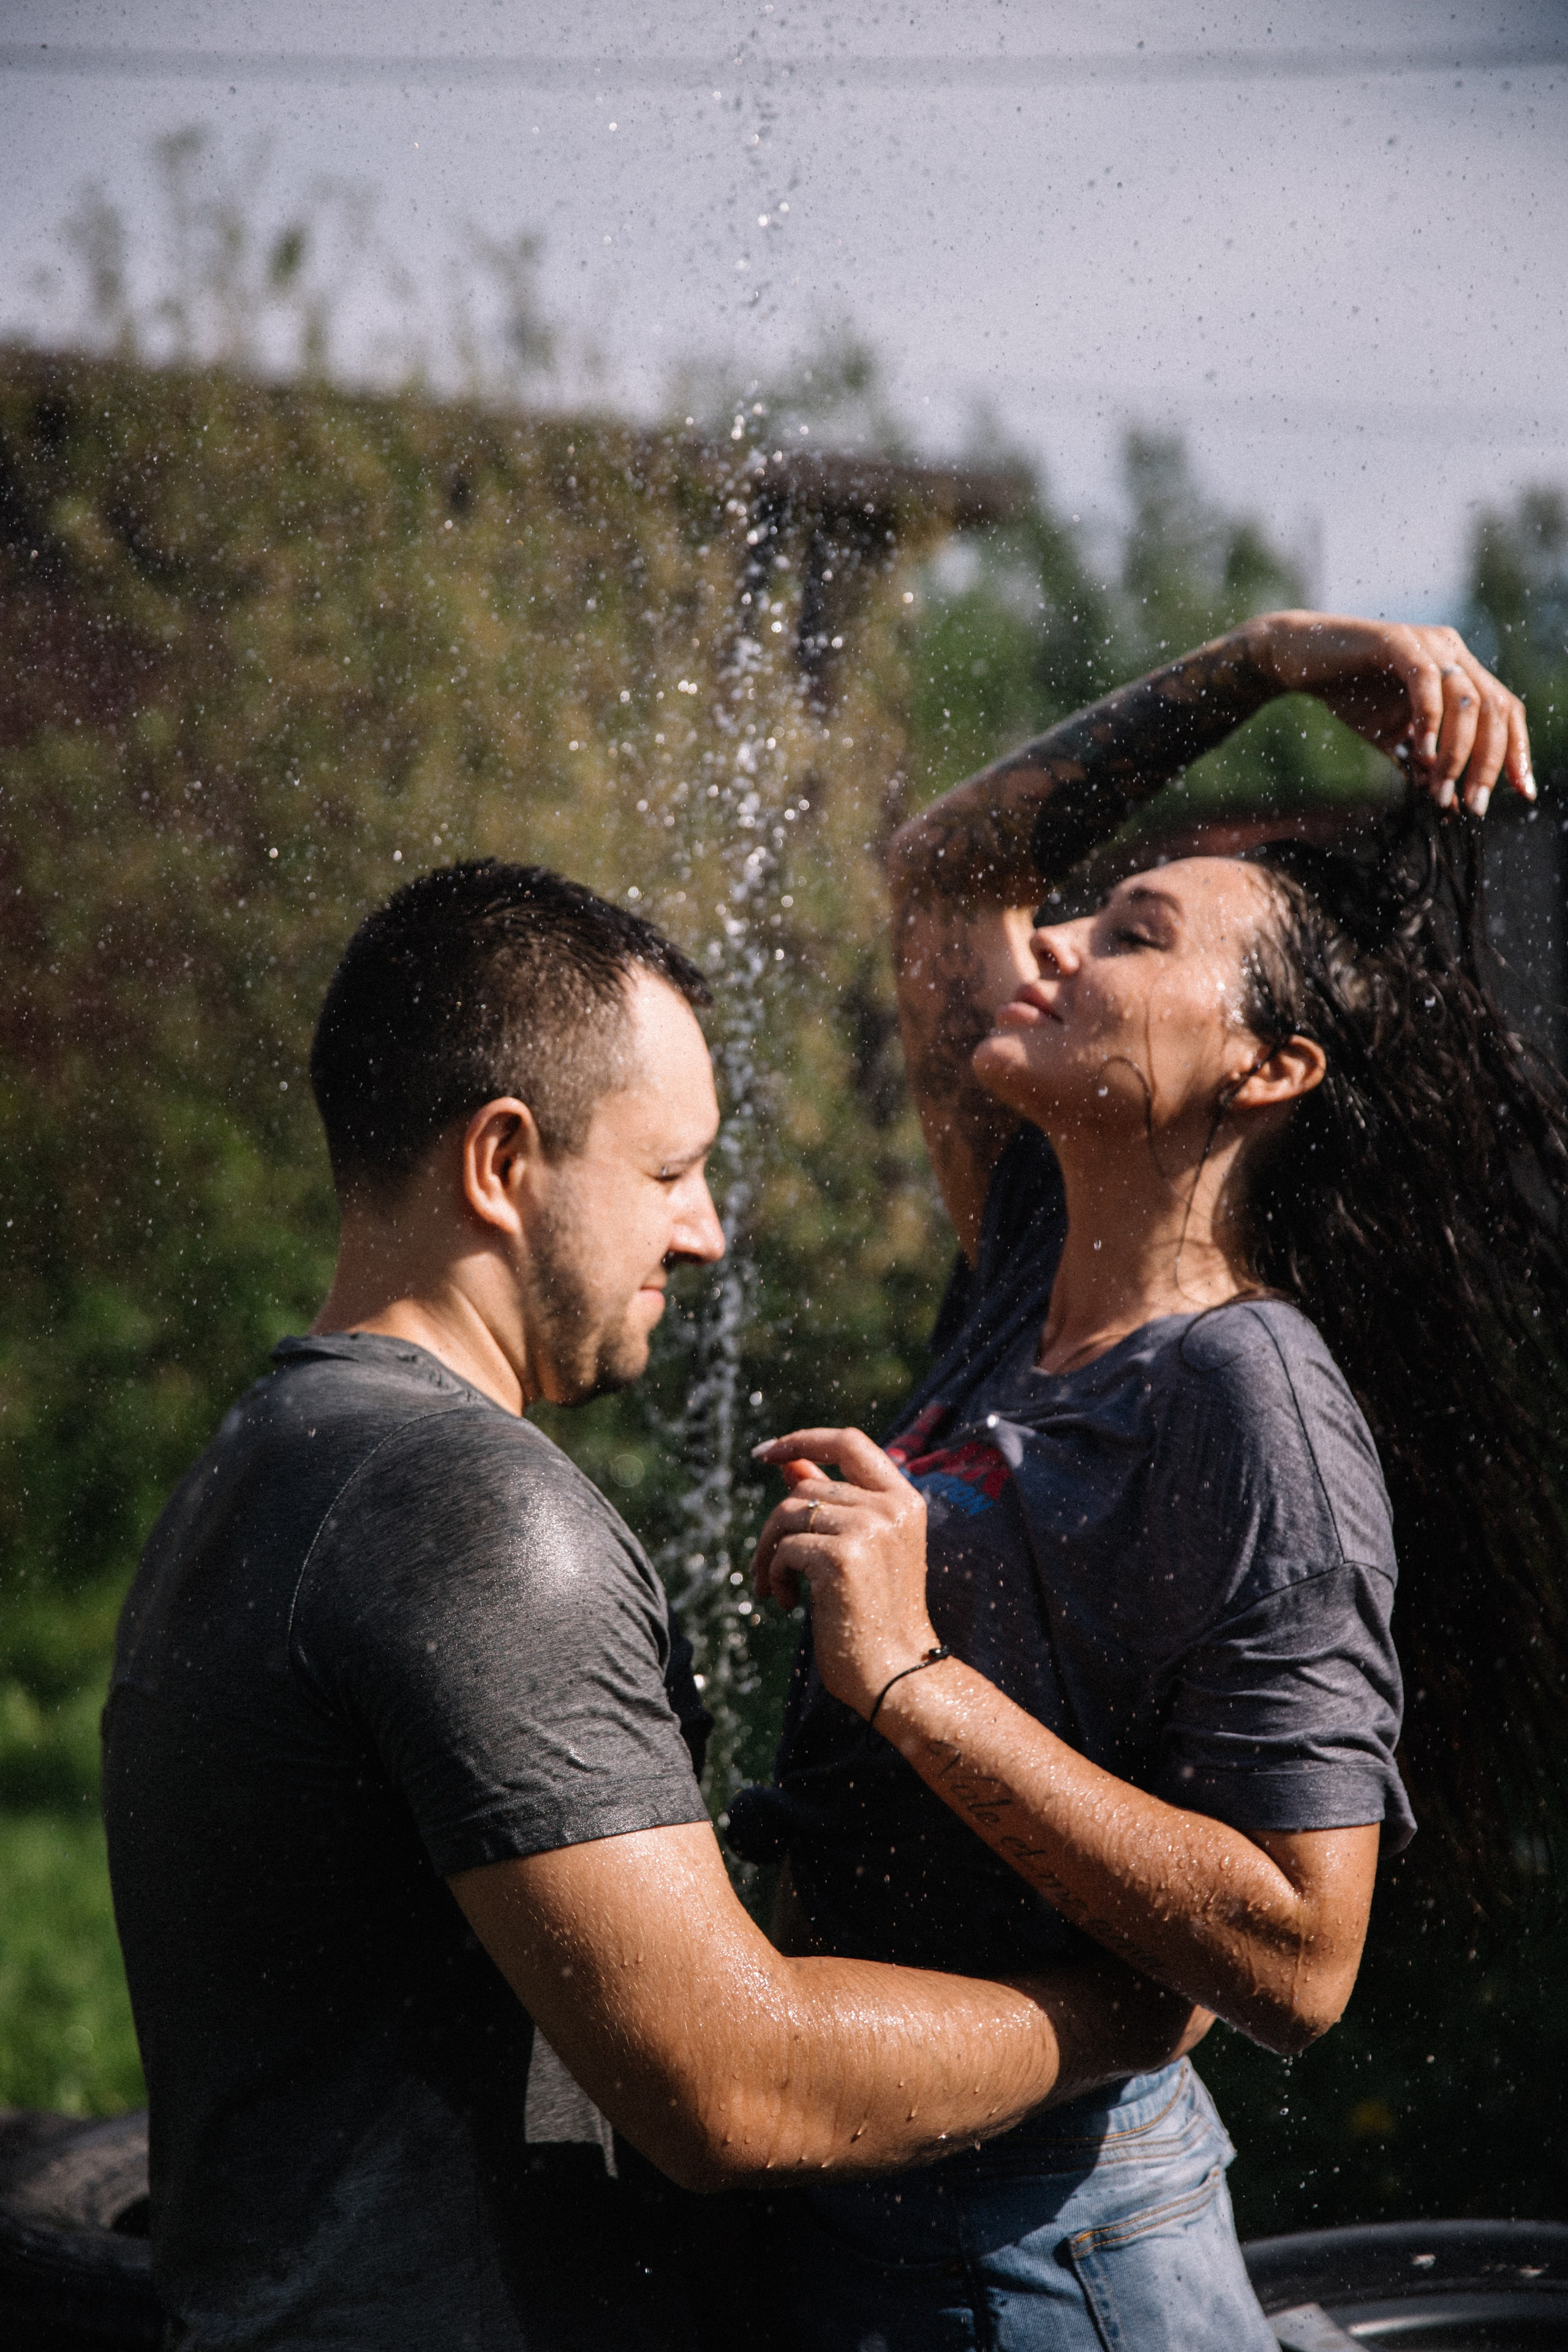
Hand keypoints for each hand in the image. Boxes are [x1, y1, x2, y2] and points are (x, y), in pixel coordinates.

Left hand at [751, 1428, 936, 1719]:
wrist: (896, 1675)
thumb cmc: (874, 1617)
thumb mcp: (856, 1551)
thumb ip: (829, 1503)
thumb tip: (789, 1464)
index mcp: (904, 1501)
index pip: (849, 1441)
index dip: (803, 1440)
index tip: (765, 1453)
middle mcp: (891, 1508)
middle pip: (807, 1487)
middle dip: (776, 1527)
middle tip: (768, 1569)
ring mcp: (870, 1530)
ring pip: (788, 1514)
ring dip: (769, 1553)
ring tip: (773, 1588)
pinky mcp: (843, 1557)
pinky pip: (785, 1548)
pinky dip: (774, 1575)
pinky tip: (785, 1604)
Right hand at [1244, 610, 1533, 816]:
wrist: (1297, 659)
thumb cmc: (1347, 693)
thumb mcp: (1392, 737)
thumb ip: (1422, 761)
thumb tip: (1447, 801)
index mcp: (1460, 671)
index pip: (1505, 711)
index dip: (1518, 752)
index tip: (1522, 792)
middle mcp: (1453, 652)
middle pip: (1494, 710)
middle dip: (1488, 764)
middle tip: (1473, 805)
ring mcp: (1428, 644)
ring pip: (1467, 701)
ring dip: (1458, 753)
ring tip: (1441, 790)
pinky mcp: (1397, 642)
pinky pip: (1426, 683)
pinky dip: (1429, 722)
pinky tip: (1421, 754)